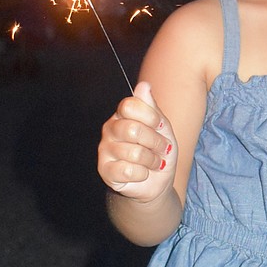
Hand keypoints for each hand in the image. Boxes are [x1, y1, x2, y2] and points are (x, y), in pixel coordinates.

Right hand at [97, 80, 178, 201]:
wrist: (156, 181)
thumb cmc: (158, 151)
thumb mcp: (161, 127)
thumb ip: (151, 107)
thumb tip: (143, 85)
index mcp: (122, 115)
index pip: (130, 106)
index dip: (150, 117)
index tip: (159, 126)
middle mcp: (110, 129)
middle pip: (133, 129)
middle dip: (155, 142)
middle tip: (162, 149)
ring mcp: (105, 150)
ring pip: (134, 153)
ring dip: (152, 160)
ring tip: (154, 162)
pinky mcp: (105, 170)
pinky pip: (128, 170)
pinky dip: (142, 174)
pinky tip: (142, 174)